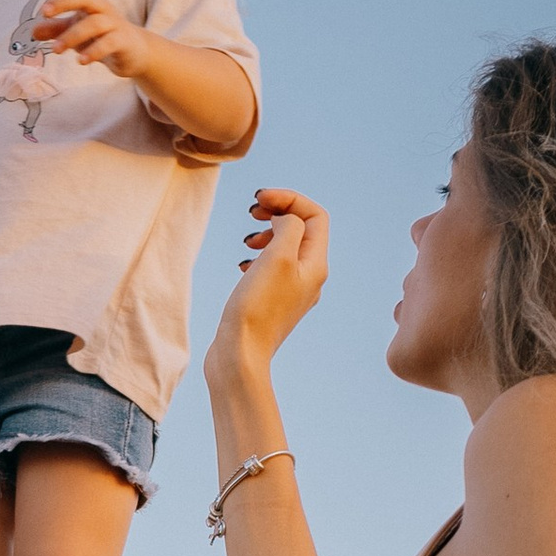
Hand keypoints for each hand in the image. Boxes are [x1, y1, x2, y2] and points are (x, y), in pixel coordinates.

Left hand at [32, 0, 146, 83]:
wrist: (133, 52)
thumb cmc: (100, 36)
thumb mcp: (76, 30)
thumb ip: (56, 29)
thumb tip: (33, 31)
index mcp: (91, 1)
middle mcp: (103, 8)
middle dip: (64, 1)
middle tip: (44, 12)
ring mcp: (114, 24)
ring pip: (94, 23)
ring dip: (72, 36)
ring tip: (55, 50)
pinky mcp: (122, 41)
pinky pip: (109, 43)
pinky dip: (93, 52)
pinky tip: (81, 61)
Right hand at [206, 188, 329, 390]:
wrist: (239, 356)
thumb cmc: (257, 308)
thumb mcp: (278, 256)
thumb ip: (288, 227)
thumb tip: (285, 220)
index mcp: (316, 265)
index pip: (315, 216)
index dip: (289, 199)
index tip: (260, 199)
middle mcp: (310, 278)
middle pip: (302, 229)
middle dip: (278, 213)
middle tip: (252, 211)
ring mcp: (292, 292)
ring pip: (286, 248)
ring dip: (267, 234)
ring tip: (247, 240)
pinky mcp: (273, 303)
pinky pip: (273, 268)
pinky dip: (259, 256)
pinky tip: (242, 264)